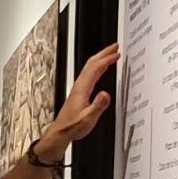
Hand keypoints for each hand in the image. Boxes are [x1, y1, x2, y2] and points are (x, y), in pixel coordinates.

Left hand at [35, 42, 120, 157]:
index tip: (116, 54)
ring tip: (110, 54)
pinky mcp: (78, 93)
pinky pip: (89, 75)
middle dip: (103, 53)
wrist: (61, 132)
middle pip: (91, 64)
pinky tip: (101, 71)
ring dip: (100, 59)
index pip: (95, 69)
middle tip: (114, 46)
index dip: (106, 60)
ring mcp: (78, 88)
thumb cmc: (72, 126)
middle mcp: (79, 86)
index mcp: (81, 89)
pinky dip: (97, 68)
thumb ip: (97, 106)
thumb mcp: (88, 118)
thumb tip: (105, 94)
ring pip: (89, 68)